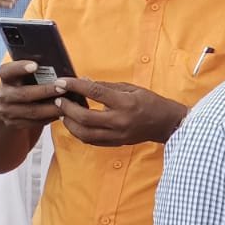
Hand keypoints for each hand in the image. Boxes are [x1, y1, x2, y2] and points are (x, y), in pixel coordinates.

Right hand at [0, 59, 65, 126]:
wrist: (9, 104)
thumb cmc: (26, 83)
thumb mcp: (25, 74)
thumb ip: (38, 70)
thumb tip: (62, 67)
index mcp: (6, 78)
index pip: (7, 71)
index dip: (20, 67)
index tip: (35, 65)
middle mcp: (3, 94)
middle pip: (24, 94)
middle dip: (45, 91)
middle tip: (63, 88)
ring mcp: (7, 111)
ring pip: (32, 111)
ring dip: (52, 108)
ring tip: (68, 103)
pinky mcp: (14, 123)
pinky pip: (35, 122)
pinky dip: (50, 117)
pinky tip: (62, 113)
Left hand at [55, 79, 187, 146]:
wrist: (166, 123)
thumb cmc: (151, 102)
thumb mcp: (132, 88)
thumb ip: (107, 86)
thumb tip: (84, 81)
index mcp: (125, 102)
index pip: (94, 92)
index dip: (75, 86)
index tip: (62, 82)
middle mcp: (120, 120)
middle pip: (85, 117)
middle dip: (67, 108)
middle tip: (58, 99)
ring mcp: (117, 134)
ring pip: (84, 133)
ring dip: (69, 123)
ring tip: (64, 113)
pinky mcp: (115, 143)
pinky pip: (90, 141)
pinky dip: (79, 133)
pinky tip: (75, 124)